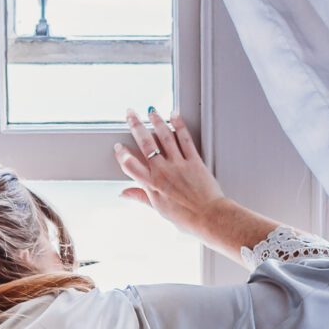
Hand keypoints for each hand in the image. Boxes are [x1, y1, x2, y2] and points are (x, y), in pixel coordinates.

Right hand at [117, 109, 277, 260]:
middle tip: (130, 114)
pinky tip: (174, 115)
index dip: (122, 154)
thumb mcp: (159, 209)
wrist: (210, 217)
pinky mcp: (194, 160)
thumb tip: (124, 193)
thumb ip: (140, 197)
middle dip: (136, 126)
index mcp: (152, 185)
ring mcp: (179, 164)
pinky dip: (179, 125)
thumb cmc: (186, 217)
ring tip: (151, 110)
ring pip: (165, 136)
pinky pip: (185, 139)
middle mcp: (163, 171)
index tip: (119, 147)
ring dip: (156, 121)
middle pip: (146, 144)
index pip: (130, 165)